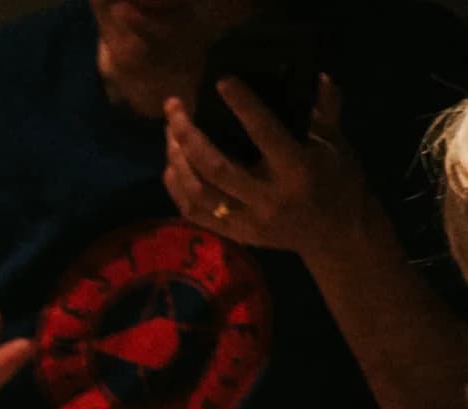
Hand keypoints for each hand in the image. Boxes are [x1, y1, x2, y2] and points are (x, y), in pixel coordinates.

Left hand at [163, 76, 368, 264]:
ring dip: (178, 162)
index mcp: (296, 170)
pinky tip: (171, 166)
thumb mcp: (336, 143)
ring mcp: (248, 221)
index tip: (221, 82)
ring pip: (199, 193)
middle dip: (189, 136)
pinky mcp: (237, 235)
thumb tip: (318, 75)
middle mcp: (268, 198)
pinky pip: (196, 215)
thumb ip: (326, 109)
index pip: (264, 133)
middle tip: (174, 109)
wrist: (334, 235)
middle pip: (216, 167)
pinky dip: (178, 190)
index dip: (242, 106)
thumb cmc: (337, 180)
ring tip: (169, 133)